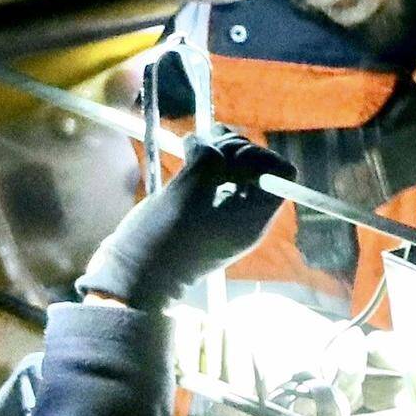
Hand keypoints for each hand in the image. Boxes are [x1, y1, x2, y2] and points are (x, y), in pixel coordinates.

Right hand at [77, 134, 287, 308]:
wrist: (134, 276)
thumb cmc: (162, 243)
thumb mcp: (185, 198)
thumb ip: (206, 163)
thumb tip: (209, 139)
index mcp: (253, 218)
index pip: (281, 173)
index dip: (259, 156)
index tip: (228, 157)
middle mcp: (243, 212)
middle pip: (258, 164)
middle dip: (234, 147)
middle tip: (204, 145)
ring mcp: (222, 208)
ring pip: (235, 164)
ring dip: (217, 147)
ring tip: (194, 143)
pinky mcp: (201, 204)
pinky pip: (214, 173)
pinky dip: (204, 156)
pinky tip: (186, 148)